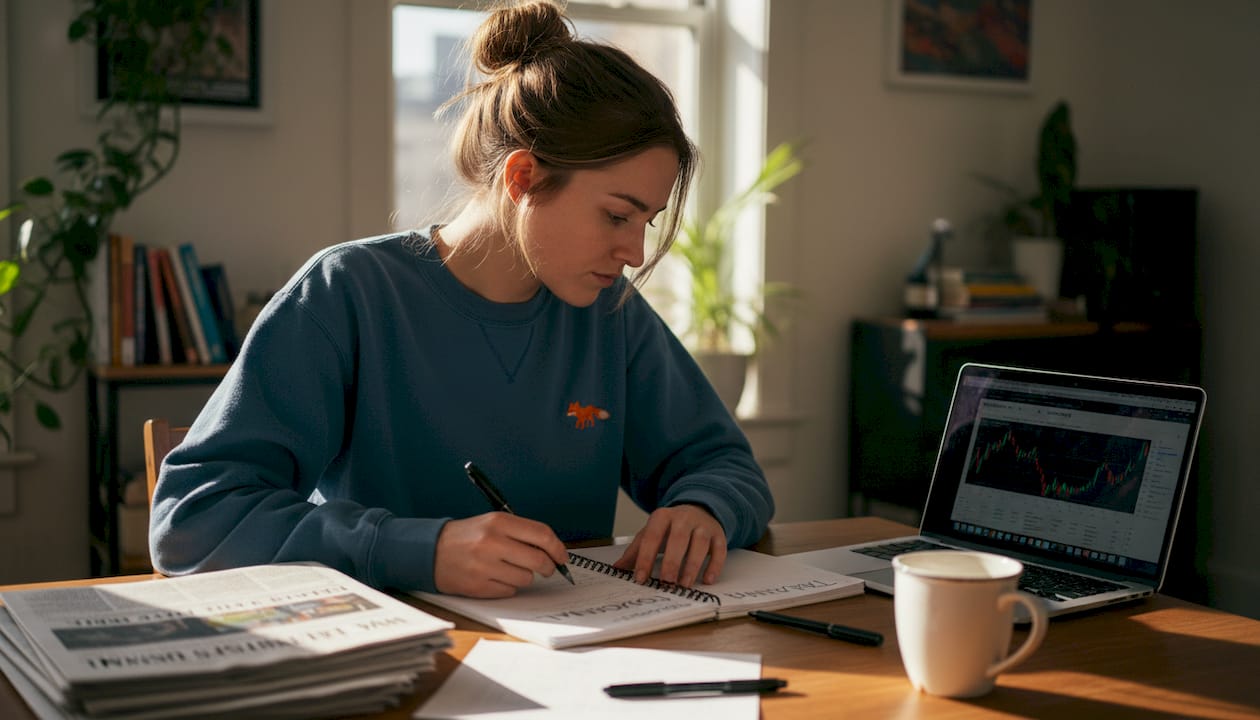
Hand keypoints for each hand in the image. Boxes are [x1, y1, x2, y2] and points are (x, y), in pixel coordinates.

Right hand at [433, 513, 569, 597]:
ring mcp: (485, 566)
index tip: (562, 556)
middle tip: (547, 568)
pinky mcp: (478, 586)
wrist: (431, 551)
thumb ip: (522, 533)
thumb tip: (553, 550)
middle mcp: (492, 542)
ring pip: (526, 578)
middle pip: (539, 560)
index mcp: (499, 522)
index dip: (558, 548)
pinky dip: (508, 586)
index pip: (542, 534)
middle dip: (548, 567)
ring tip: (508, 568)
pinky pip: (510, 591)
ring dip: (524, 576)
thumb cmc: (468, 536)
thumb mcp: (493, 523)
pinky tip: (495, 577)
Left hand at [613, 504, 726, 586]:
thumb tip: (617, 568)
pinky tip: (707, 580)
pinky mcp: (718, 534)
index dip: (645, 558)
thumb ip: (635, 550)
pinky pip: (720, 549)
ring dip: (692, 565)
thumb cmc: (671, 527)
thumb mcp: (651, 533)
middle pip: (678, 538)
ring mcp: (703, 525)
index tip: (641, 578)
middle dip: (672, 561)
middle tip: (666, 581)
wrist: (699, 509)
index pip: (652, 536)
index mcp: (662, 516)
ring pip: (700, 543)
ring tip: (684, 584)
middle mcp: (684, 518)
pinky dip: (715, 565)